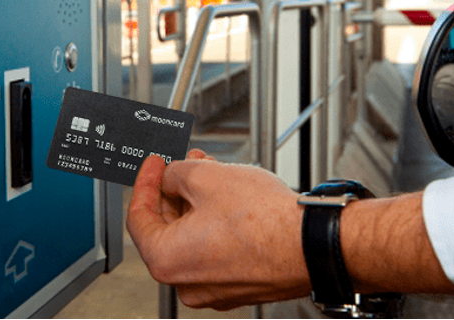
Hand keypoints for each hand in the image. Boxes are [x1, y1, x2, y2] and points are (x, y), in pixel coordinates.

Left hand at [126, 154, 310, 309]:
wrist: (315, 245)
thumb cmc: (266, 222)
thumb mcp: (206, 177)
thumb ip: (176, 173)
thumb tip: (171, 176)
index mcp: (166, 260)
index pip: (138, 217)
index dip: (145, 182)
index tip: (154, 164)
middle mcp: (187, 282)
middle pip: (167, 227)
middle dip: (175, 189)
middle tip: (183, 164)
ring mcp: (215, 287)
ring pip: (194, 236)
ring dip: (198, 202)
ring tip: (212, 173)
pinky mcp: (240, 284)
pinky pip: (216, 249)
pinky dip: (217, 222)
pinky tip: (229, 197)